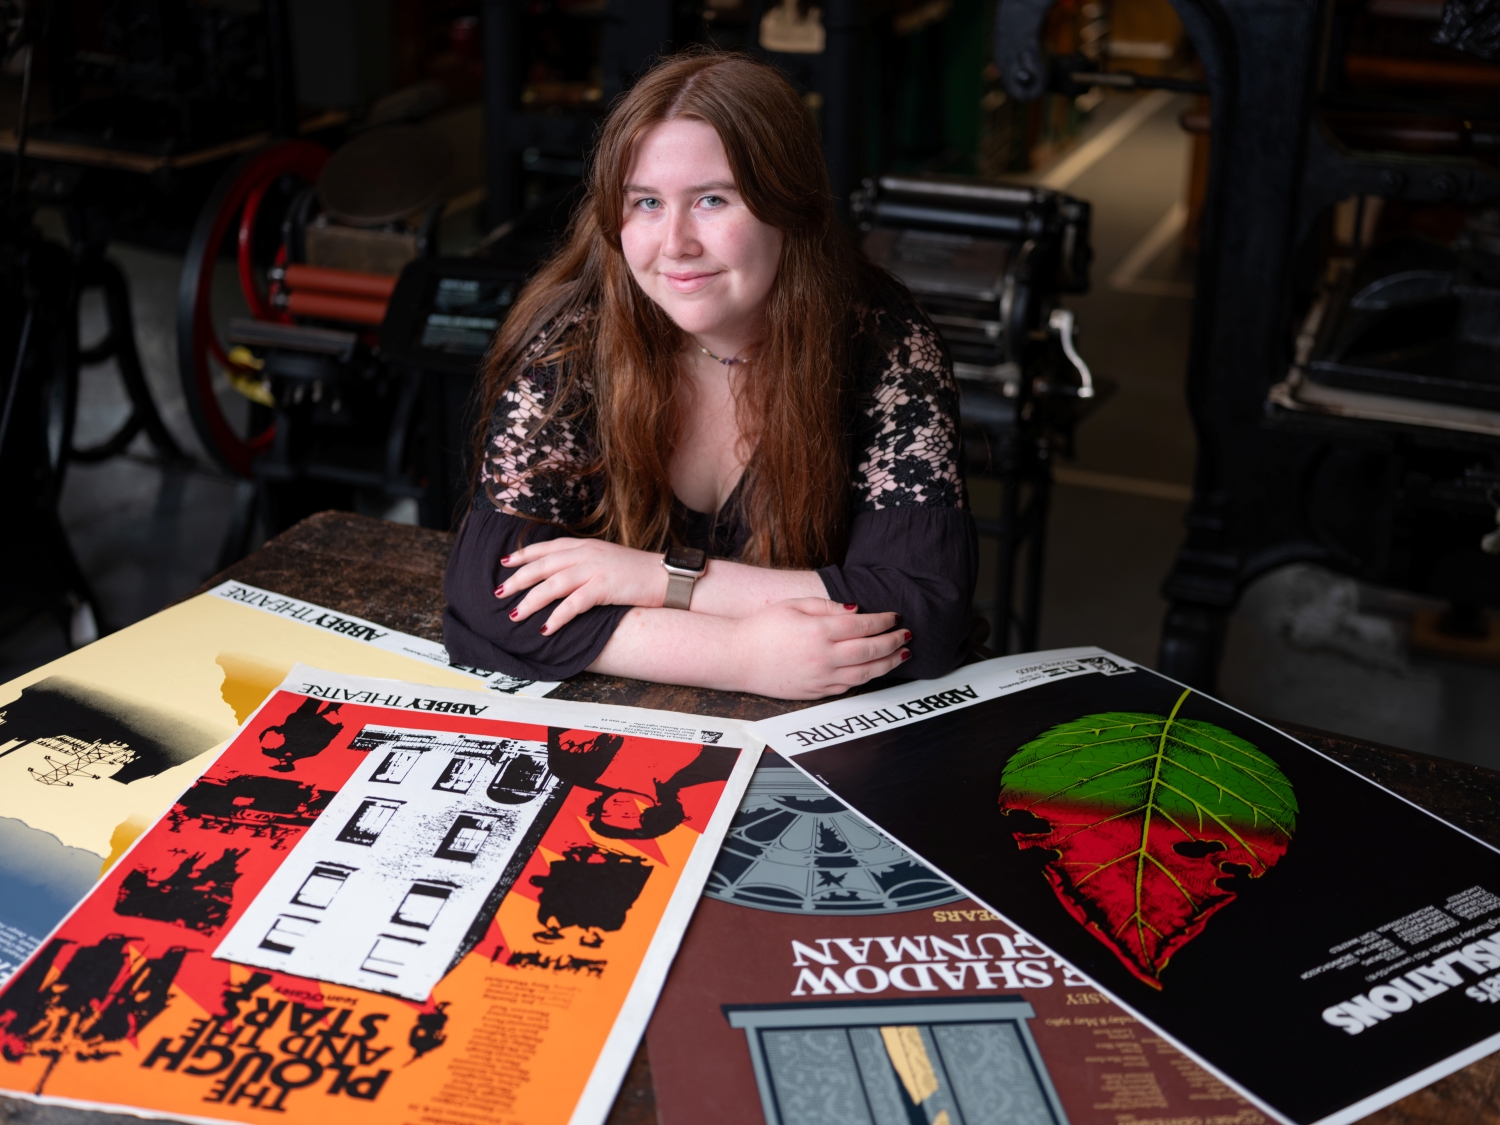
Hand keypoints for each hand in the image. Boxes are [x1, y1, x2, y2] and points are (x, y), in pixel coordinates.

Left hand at [497, 538, 666, 633]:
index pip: (546, 548)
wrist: (665, 575)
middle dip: (518, 580)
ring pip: (552, 584)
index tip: (504, 563)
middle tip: (498, 593)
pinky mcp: (604, 587)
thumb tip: (561, 572)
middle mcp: (585, 554)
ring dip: (530, 601)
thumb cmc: (636, 571)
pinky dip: (557, 617)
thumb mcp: (606, 558)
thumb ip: (583, 561)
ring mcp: (594, 569)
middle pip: (542, 566)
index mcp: (584, 546)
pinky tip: (545, 628)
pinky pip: (573, 604)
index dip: (523, 555)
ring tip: (514, 615)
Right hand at [728, 599, 910, 698]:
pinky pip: (849, 686)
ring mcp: (821, 677)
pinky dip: (866, 678)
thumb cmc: (763, 628)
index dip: (884, 621)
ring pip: (866, 673)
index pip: (864, 625)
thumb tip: (855, 610)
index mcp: (819, 631)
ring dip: (888, 663)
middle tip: (906, 635)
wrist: (738, 657)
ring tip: (902, 655)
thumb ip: (828, 606)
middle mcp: (824, 656)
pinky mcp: (816, 692)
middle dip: (894, 642)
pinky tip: (874, 669)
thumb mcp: (795, 605)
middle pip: (871, 650)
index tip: (894, 617)